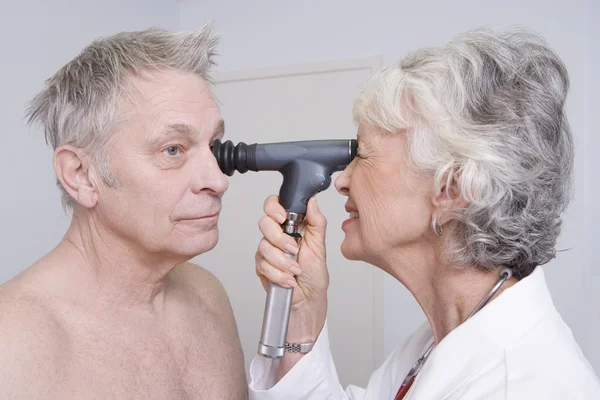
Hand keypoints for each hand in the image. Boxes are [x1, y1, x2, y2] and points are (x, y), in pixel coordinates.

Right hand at [255, 196, 328, 312]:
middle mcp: (276, 234)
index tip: (283, 217)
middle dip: (279, 238)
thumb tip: (312, 200)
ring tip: (296, 270)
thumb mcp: (320, 244)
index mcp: (291, 224)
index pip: (273, 205)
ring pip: (264, 246)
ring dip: (283, 261)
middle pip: (264, 223)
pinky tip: (289, 279)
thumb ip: (316, 221)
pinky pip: (263, 264)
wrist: (309, 297)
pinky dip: (279, 274)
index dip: (273, 207)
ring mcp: (267, 249)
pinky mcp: (261, 265)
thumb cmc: (314, 271)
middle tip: (294, 249)